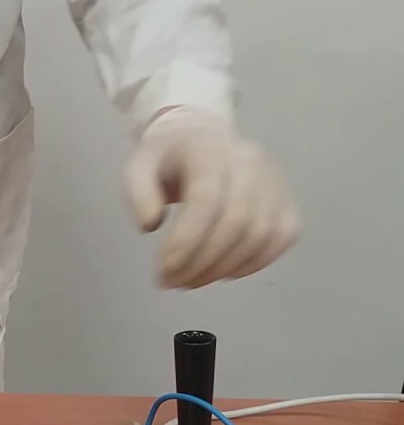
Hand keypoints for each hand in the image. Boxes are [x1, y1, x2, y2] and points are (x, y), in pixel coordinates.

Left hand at [123, 107, 299, 288]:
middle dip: (202, 262)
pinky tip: (223, 272)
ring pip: (260, 235)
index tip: (164, 271)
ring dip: (223, 269)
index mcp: (210, 151)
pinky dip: (254, 263)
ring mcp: (274, 180)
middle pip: (236, 222)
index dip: (187, 242)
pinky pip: (281, 238)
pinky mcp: (287, 199)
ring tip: (191, 281)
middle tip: (172, 283)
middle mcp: (250, 162)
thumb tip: (150, 225)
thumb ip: (137, 193)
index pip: (206, 201)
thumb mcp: (138, 167)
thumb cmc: (167, 161)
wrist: (202, 141)